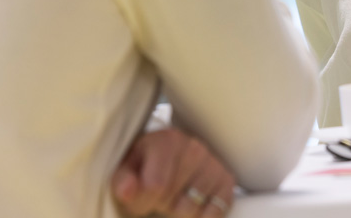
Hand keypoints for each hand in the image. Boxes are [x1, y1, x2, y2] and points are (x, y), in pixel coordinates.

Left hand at [112, 128, 235, 216]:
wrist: (167, 158)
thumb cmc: (143, 166)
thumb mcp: (126, 169)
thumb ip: (123, 180)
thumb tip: (127, 191)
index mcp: (167, 140)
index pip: (156, 187)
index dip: (142, 202)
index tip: (137, 199)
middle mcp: (194, 147)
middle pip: (173, 201)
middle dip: (160, 206)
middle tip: (157, 196)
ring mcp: (213, 163)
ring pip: (192, 210)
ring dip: (179, 211)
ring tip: (173, 197)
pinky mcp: (227, 180)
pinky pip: (215, 212)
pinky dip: (201, 215)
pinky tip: (191, 203)